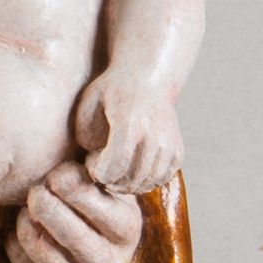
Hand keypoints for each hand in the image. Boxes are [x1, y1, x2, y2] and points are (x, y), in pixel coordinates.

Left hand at [9, 160, 145, 262]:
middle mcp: (116, 261)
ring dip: (31, 232)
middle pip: (76, 238)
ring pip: (55, 262)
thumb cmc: (89, 194)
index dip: (70, 186)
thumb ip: (89, 164)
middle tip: (34, 192)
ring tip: (24, 211)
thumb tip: (70, 164)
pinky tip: (20, 232)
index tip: (54, 174)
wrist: (88, 232)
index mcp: (128, 225)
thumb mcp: (98, 177)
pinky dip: (21, 251)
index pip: (98, 207)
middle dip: (48, 210)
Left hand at [71, 76, 183, 196]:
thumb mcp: (88, 105)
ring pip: (146, 183)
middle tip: (102, 166)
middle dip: (111, 180)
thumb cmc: (111, 92)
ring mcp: (169, 145)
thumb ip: (85, 137)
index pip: (114, 166)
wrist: (149, 78)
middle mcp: (154, 136)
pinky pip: (160, 180)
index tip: (92, 161)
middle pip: (130, 179)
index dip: (98, 173)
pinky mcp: (177, 152)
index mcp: (130, 123)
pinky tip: (132, 170)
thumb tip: (95, 165)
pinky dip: (145, 181)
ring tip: (115, 170)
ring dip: (127, 184)